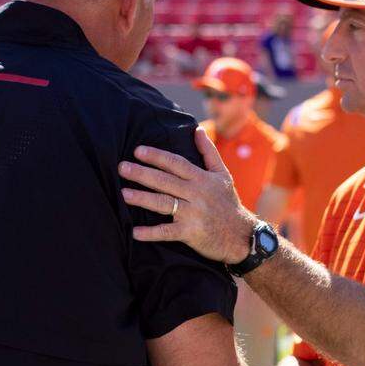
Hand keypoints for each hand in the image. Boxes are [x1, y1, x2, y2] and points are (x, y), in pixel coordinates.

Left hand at [119, 127, 256, 264]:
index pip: (176, 163)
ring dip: (143, 198)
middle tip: (122, 167)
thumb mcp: (222, 175)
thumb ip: (208, 152)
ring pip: (164, 204)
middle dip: (142, 174)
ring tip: (124, 193)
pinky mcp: (191, 233)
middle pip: (165, 181)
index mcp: (202, 179)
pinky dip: (151, 233)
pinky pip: (167, 233)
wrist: (241, 236)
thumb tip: (196, 129)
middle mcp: (197, 194)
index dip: (157, 156)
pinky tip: (135, 232)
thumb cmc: (228, 203)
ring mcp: (193, 214)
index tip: (138, 151)